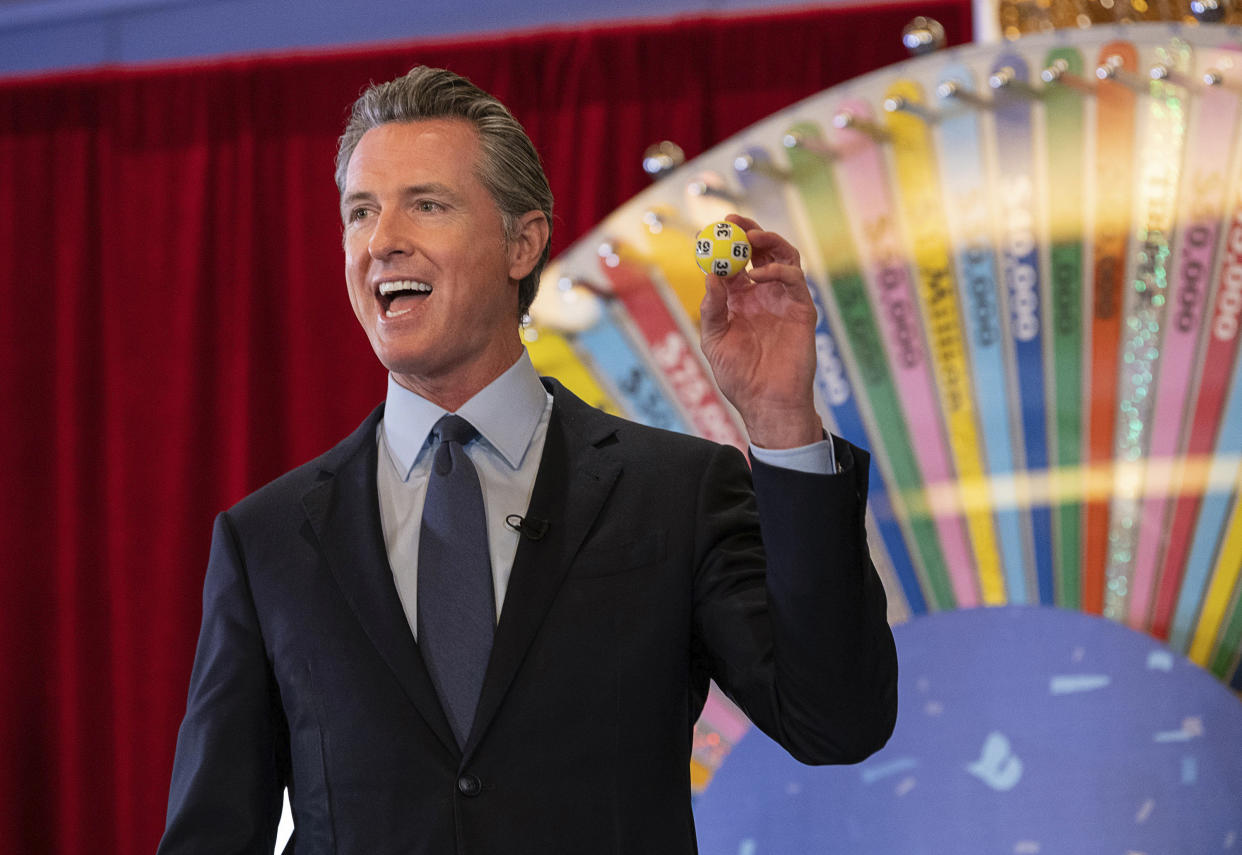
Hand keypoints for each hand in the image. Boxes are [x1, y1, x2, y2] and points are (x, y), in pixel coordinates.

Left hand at [699, 214, 822, 448]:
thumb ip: (712, 308)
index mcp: (741, 300)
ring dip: (768, 241)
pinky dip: (778, 269)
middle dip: (748, 231)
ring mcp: (785, 299)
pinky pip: (795, 279)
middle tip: (733, 221)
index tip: (711, 229)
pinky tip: (758, 275)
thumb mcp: (714, 340)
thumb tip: (710, 275)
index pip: (734, 261)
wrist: (766, 401)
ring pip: (784, 256)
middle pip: (761, 251)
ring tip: (750, 238)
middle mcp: (764, 294)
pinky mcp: (802, 309)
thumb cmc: (738, 376)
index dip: (724, 243)